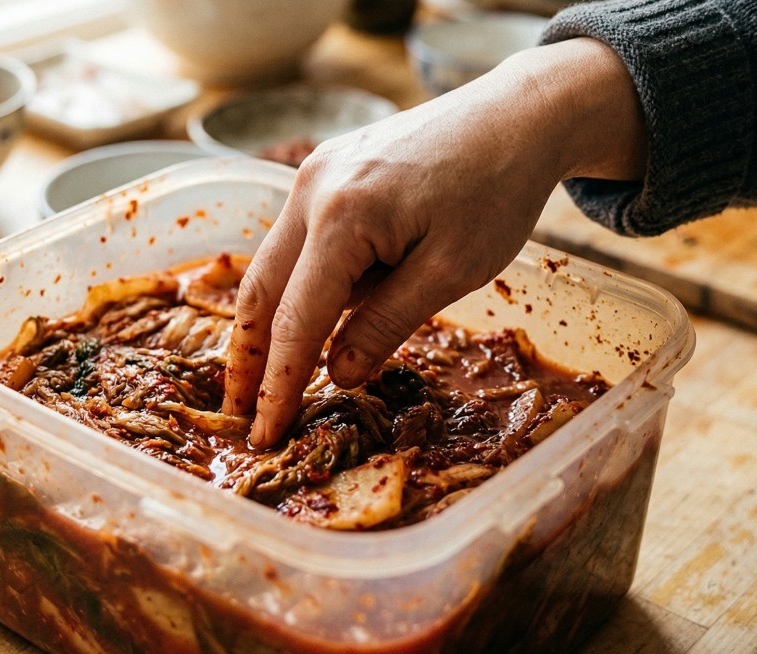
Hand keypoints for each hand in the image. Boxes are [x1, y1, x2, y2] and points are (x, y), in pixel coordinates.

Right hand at [224, 38, 646, 448]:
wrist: (516, 116)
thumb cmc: (495, 191)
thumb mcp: (451, 271)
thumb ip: (386, 324)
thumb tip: (337, 375)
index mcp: (342, 217)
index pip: (296, 320)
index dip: (279, 384)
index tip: (264, 433)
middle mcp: (310, 189)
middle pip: (259, 288)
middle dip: (247, 356)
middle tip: (240, 412)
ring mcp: (312, 174)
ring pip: (273, 263)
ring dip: (270, 321)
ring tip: (267, 376)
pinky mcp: (326, 171)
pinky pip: (298, 239)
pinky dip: (298, 284)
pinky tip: (312, 317)